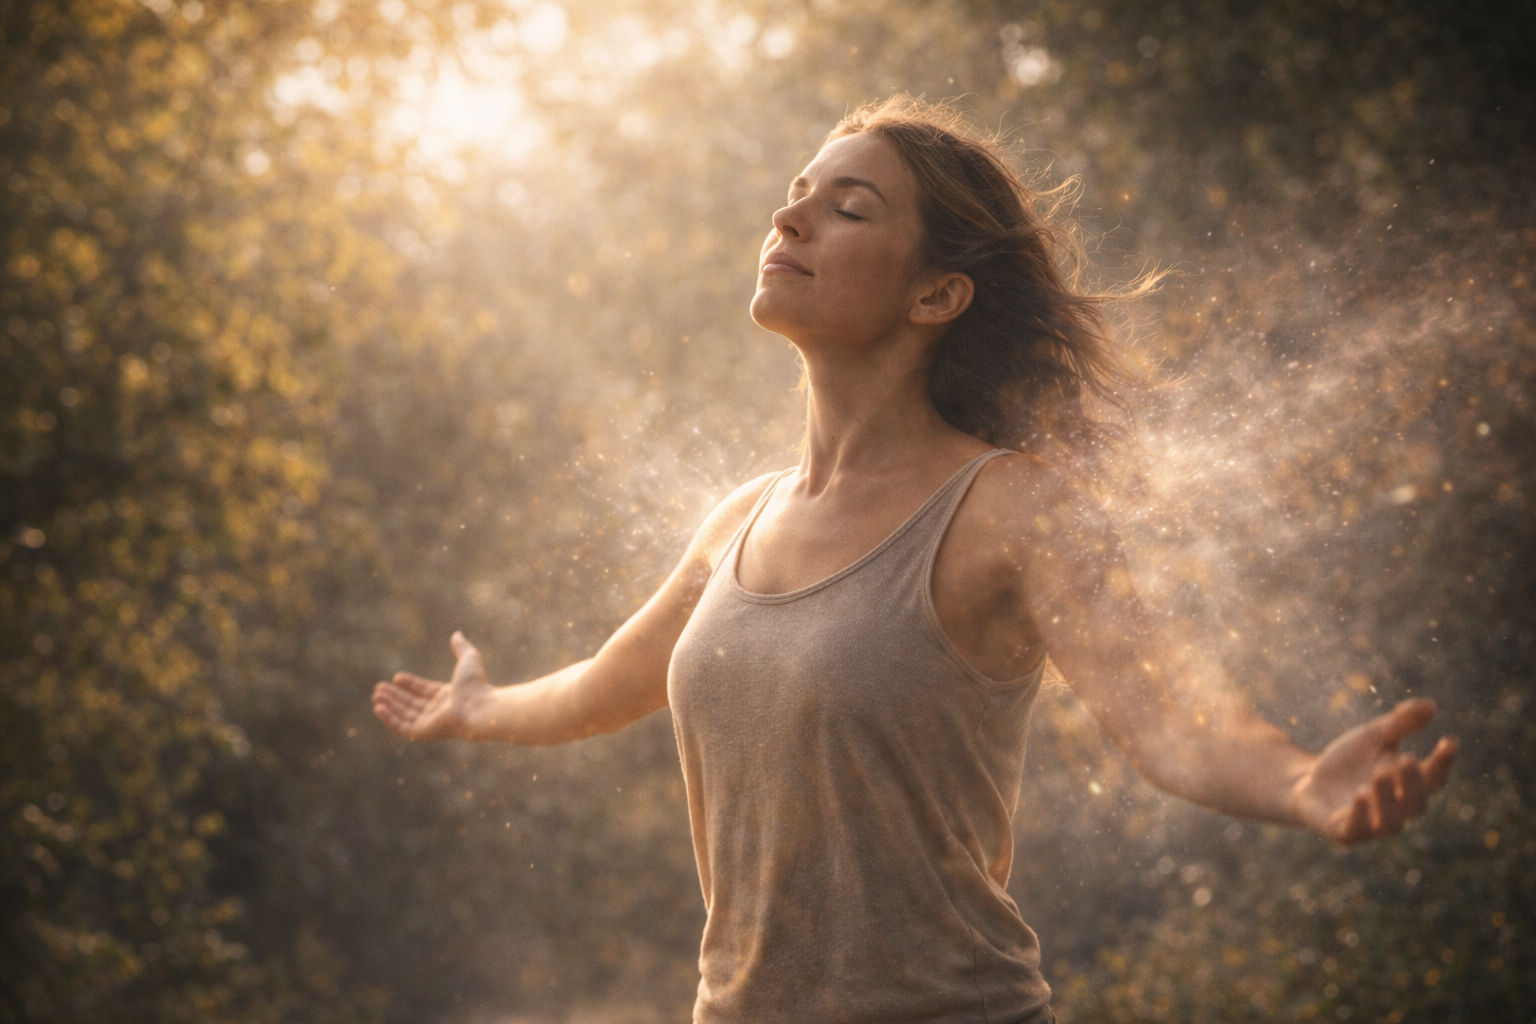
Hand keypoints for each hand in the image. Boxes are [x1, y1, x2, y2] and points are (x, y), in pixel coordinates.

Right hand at [371, 632, 491, 741]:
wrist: (478, 707)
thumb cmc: (475, 685)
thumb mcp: (468, 659)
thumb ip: (462, 648)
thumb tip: (457, 634)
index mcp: (448, 697)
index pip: (424, 691)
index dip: (410, 684)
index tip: (396, 677)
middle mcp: (439, 712)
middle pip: (412, 704)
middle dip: (395, 696)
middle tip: (379, 689)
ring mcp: (431, 723)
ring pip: (405, 714)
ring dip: (389, 705)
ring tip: (376, 696)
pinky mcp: (423, 733)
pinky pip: (402, 727)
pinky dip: (389, 719)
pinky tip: (378, 708)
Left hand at [1289, 697, 1457, 845]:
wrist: (1307, 779)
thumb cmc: (1349, 760)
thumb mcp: (1372, 736)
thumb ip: (1399, 724)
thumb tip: (1431, 705)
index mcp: (1406, 786)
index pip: (1434, 779)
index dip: (1443, 762)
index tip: (1449, 741)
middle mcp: (1395, 810)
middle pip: (1416, 804)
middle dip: (1414, 783)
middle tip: (1406, 759)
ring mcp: (1370, 825)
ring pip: (1391, 823)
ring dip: (1389, 801)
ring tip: (1381, 775)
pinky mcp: (1343, 832)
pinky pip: (1356, 831)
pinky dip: (1361, 815)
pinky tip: (1361, 795)